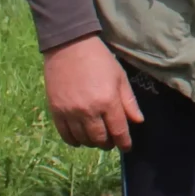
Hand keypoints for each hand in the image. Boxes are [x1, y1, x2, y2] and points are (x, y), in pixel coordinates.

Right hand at [42, 35, 141, 151]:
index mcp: (108, 101)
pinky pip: (65, 135)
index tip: (127, 147)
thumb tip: (138, 121)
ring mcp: (70, 112)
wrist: (69, 47)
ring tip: (97, 138)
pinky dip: (74, 140)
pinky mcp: (56, 111)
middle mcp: (89, 110)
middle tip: (111, 141)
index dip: (124, 142)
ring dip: (92, 143)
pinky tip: (80, 138)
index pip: (118, 130)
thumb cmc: (99, 60)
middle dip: (108, 143)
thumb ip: (129, 102)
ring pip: (83, 140)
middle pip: (100, 139)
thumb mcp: (120, 77)